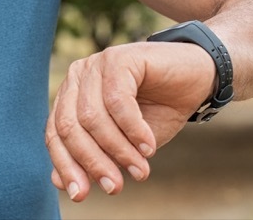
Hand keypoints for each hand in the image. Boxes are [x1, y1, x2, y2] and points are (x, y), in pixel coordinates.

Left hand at [46, 40, 214, 200]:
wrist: (197, 79)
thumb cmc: (157, 111)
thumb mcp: (124, 143)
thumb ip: (93, 157)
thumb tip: (58, 182)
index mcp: (72, 95)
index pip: (56, 133)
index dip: (66, 166)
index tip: (80, 195)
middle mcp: (79, 76)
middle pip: (70, 126)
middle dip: (91, 162)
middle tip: (114, 186)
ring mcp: (97, 64)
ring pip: (92, 117)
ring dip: (117, 150)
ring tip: (140, 170)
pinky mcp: (120, 57)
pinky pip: (118, 101)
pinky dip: (133, 130)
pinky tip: (149, 146)